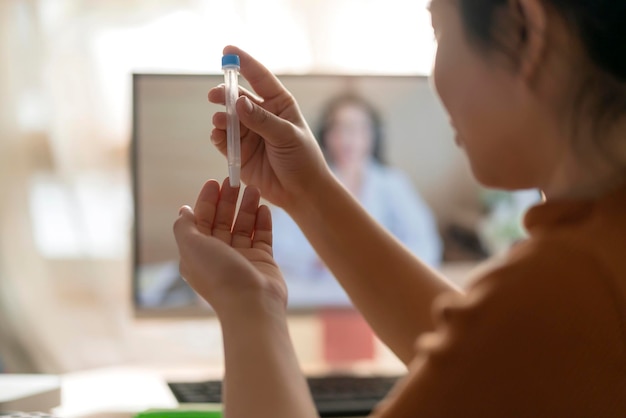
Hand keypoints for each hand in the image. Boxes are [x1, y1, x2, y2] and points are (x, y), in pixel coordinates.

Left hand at [173, 178, 286, 317]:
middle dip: (227, 200)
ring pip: (243, 226)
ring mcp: (242, 257)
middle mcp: (219, 254)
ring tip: (254, 189)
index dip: (206, 201)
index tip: (214, 182)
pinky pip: (262, 235)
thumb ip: (184, 227)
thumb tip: (184, 211)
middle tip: (236, 180)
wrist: (252, 303)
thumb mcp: (191, 247)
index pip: (201, 220)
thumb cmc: (219, 275)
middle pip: (222, 221)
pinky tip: (264, 207)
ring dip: (247, 207)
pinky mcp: (263, 260)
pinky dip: (262, 221)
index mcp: (198, 253)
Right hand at [209, 45, 329, 209]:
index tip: (227, 50)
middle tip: (215, 95)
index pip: (259, 77)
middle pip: (237, 96)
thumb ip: (263, 120)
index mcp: (279, 104)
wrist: (302, 193)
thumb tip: (238, 101)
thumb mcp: (287, 136)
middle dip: (224, 93)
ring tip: (220, 121)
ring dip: (220, 117)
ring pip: (227, 117)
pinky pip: (222, 138)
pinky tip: (218, 135)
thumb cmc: (303, 160)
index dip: (243, 62)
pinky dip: (218, 135)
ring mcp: (249, 133)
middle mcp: (261, 115)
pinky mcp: (239, 151)